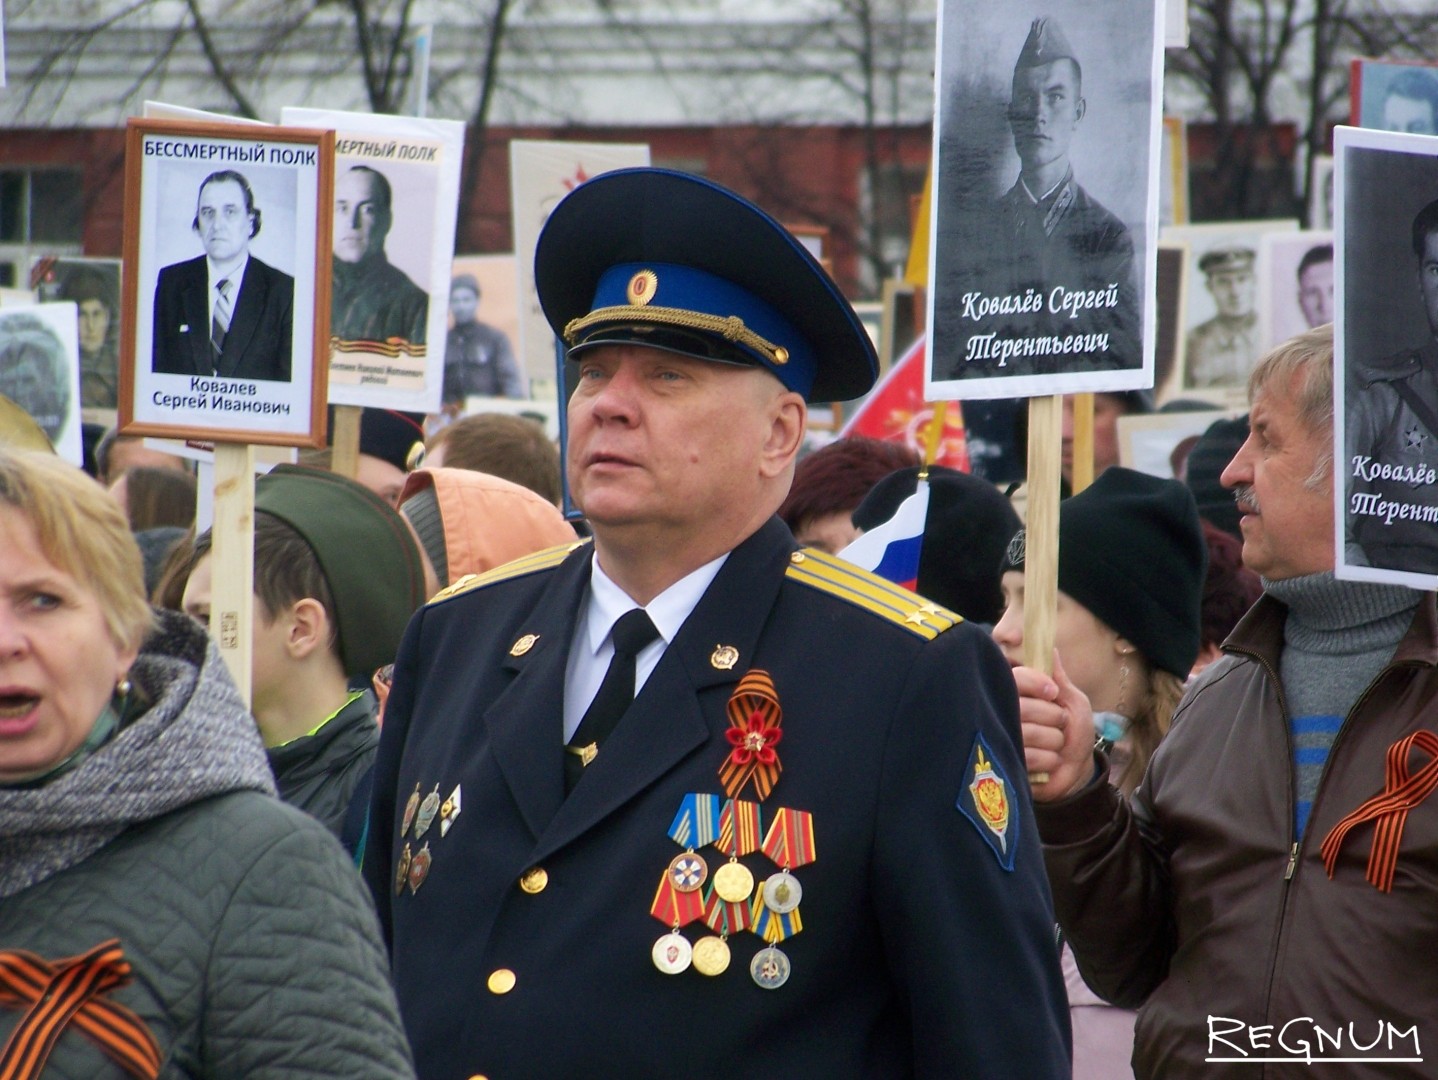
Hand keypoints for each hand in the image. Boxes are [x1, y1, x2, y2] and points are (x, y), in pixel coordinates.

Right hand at [1013, 650, 1097, 801]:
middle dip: (1053, 717)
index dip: (1035, 683)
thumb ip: (1060, 679)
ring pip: (1029, 734)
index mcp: (1019, 694)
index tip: (1053, 692)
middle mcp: (1005, 712)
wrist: (1075, 771)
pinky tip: (1049, 762)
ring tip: (1056, 745)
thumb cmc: (1073, 732)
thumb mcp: (1074, 702)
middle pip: (1024, 707)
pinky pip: (1029, 757)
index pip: (1016, 678)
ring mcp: (1002, 738)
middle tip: (1060, 723)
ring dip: (1054, 742)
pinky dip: (1049, 760)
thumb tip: (1052, 649)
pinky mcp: (1006, 762)